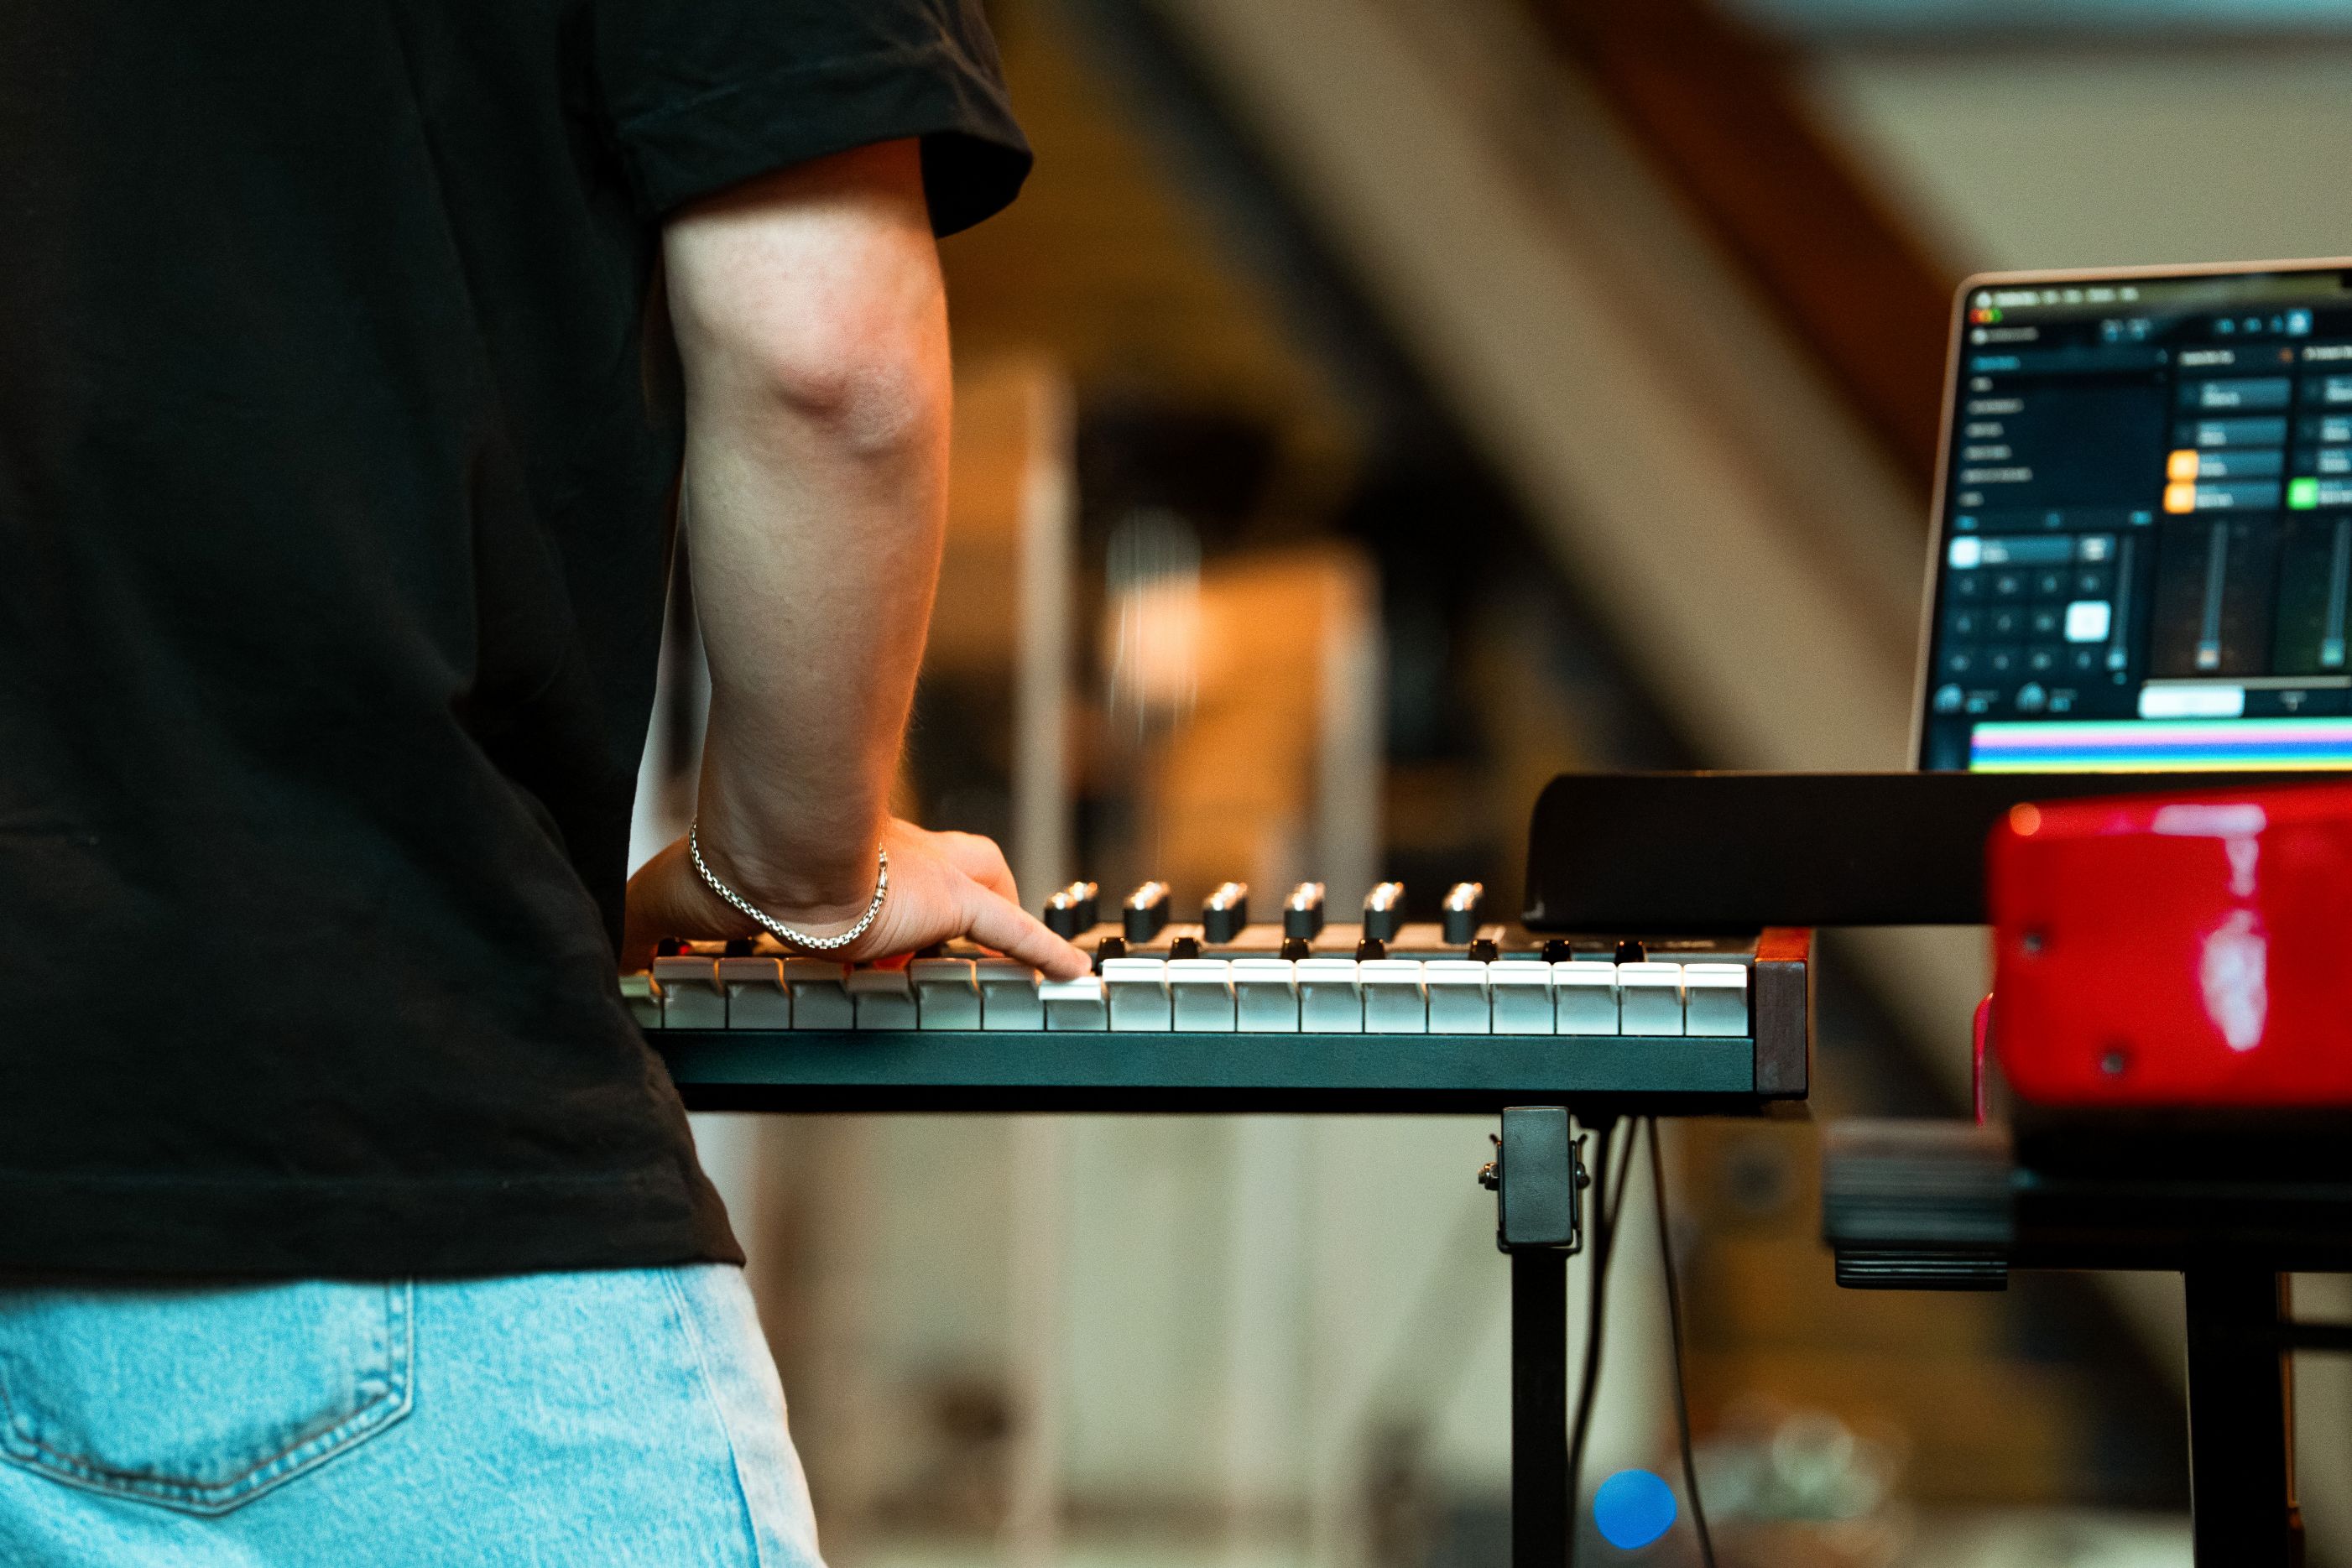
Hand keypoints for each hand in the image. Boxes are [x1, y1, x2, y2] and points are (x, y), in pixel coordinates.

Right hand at [622, 817, 1090, 979]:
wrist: (773, 849)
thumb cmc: (730, 862)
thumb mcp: (671, 906)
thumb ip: (642, 938)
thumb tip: (604, 971)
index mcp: (834, 855)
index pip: (864, 865)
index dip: (864, 893)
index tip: (848, 926)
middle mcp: (890, 855)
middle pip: (936, 861)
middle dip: (938, 898)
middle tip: (930, 941)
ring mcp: (926, 875)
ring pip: (984, 875)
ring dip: (995, 906)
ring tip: (1010, 948)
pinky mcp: (951, 899)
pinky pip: (1012, 928)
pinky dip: (1045, 949)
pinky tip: (1076, 973)